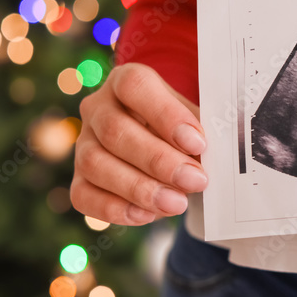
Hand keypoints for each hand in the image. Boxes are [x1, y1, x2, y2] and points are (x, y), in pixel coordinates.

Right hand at [71, 63, 207, 224]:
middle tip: (195, 180)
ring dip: (139, 188)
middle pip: (115, 131)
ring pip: (95, 164)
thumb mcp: (196, 118)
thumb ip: (202, 130)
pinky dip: (115, 209)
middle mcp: (98, 108)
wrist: (166, 143)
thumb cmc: (184, 127)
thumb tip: (217, 153)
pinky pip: (83, 196)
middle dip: (158, 161)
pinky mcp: (78, 178)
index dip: (166, 115)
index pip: (135, 87)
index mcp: (127, 81)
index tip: (198, 142)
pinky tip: (147, 214)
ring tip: (176, 203)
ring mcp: (84, 143)